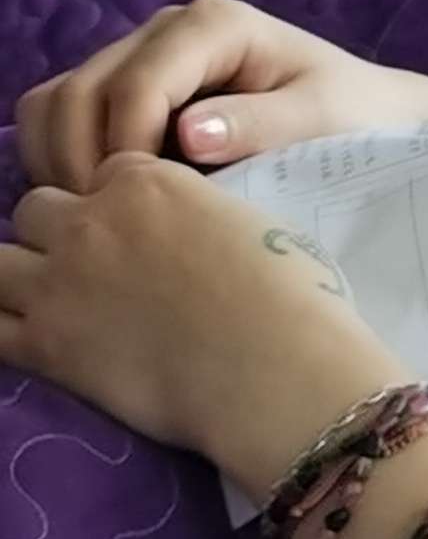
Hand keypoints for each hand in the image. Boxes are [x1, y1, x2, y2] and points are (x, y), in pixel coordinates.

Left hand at [0, 156, 412, 487]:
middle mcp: (91, 222)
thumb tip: (179, 232)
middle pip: (36, 209)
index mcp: (147, 182)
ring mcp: (59, 283)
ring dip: (19, 275)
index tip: (141, 229)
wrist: (276, 366)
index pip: (105, 172)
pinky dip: (6, 328)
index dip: (119, 201)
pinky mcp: (44, 345)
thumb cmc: (288, 293)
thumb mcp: (247, 220)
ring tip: (51, 298)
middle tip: (91, 264)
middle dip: (58, 231)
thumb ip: (193, 212)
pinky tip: (33, 337)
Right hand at [19, 0, 427, 193]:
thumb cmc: (352, 118)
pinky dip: (64, 161)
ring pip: (56, 104)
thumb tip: (189, 133)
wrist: (365, 117)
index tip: (143, 209)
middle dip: (82, 162)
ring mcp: (139, 56)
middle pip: (79, 92)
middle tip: (110, 226)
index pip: (136, 85)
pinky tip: (105, 204)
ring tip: (104, 218)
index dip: (126, 149)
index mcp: (214, 26)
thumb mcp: (321, 122)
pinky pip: (62, 120)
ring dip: (62, 163)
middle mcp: (166, 30)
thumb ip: (260, 125)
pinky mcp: (125, 88)